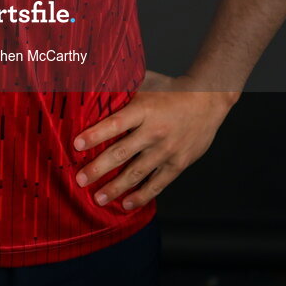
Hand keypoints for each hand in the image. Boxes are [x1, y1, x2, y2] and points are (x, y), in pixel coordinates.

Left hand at [71, 70, 233, 210]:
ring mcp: (166, 150)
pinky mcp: (178, 163)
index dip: (95, 134)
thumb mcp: (148, 81)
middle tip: (80, 180)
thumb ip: (125, 87)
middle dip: (99, 168)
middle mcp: (154, 131)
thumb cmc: (172, 89)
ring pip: (137, 173)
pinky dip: (141, 196)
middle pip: (122, 152)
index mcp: (145, 109)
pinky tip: (126, 204)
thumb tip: (95, 86)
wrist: (208, 100)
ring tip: (98, 198)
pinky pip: (157, 184)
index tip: (77, 145)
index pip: (116, 123)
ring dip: (116, 187)